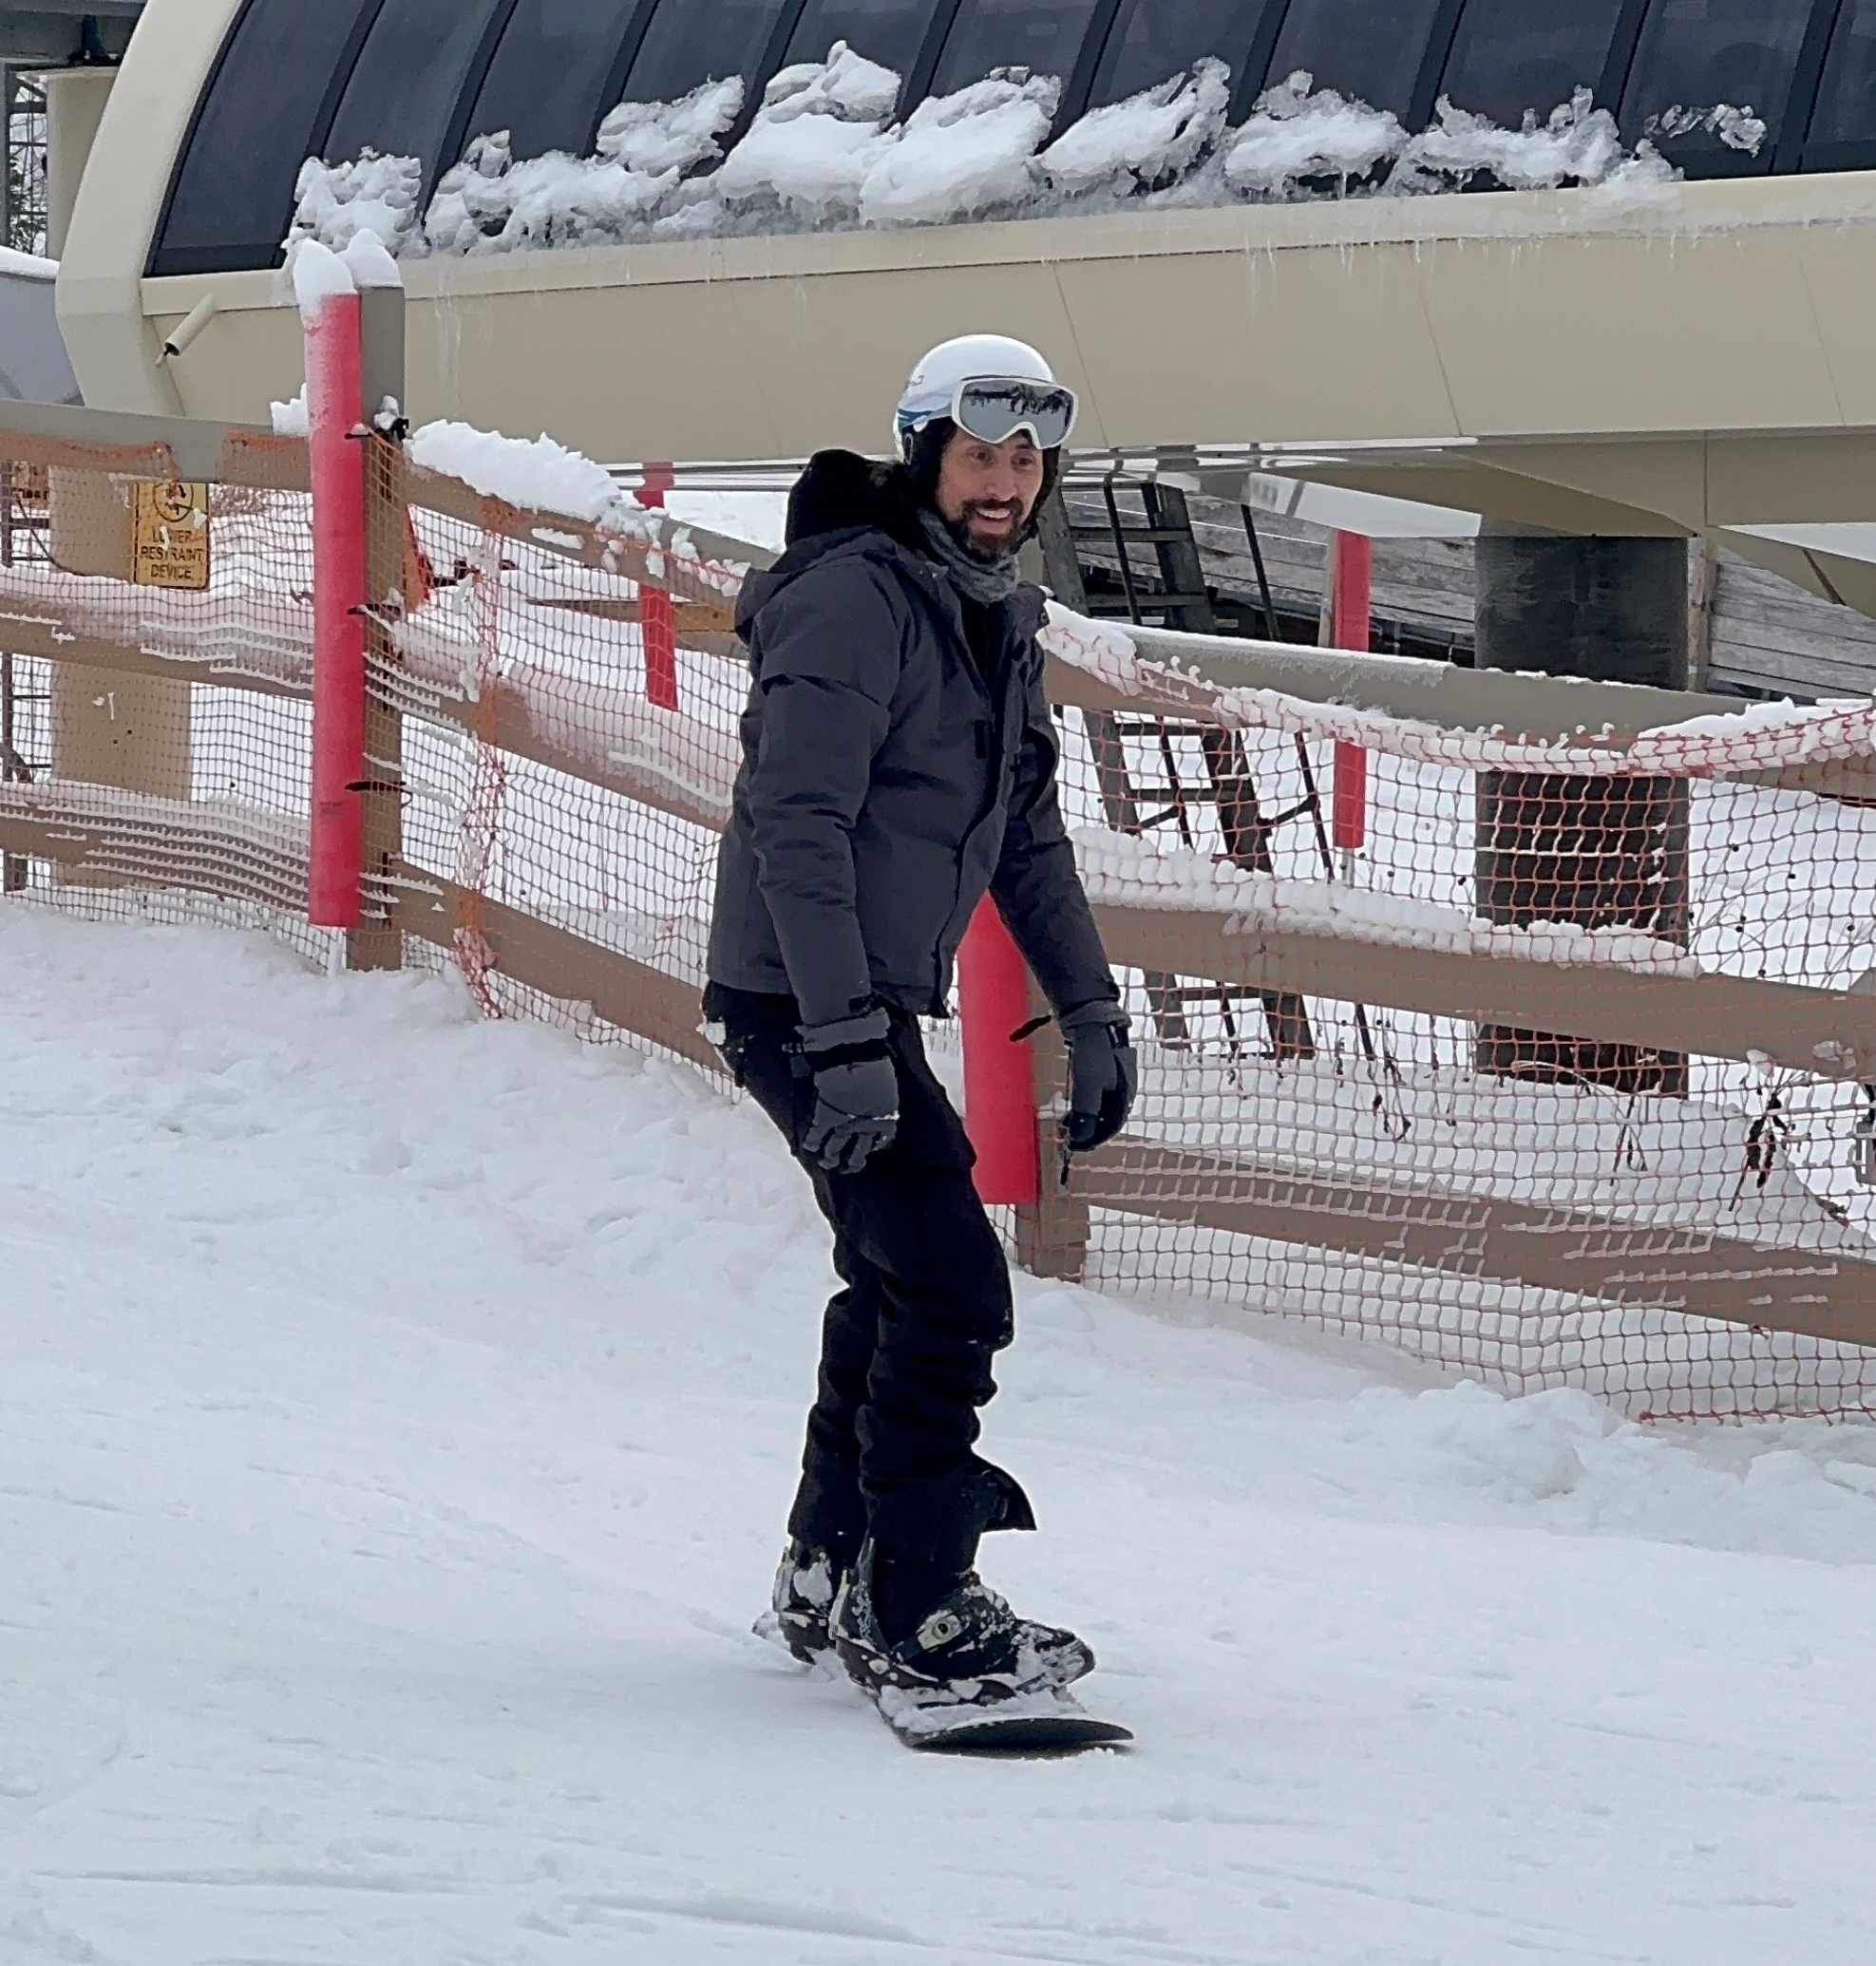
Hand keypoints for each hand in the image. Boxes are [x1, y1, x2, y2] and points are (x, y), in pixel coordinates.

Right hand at [799, 1008, 899, 1174]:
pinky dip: (812, 1143)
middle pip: (858, 1154)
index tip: (867, 1149)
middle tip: (846, 1166)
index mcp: (886, 1118)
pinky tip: (809, 1147)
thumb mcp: (884, 1082)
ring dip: (829, 1159)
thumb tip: (876, 1099)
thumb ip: (881, 1097)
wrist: (855, 1051)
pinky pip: (816, 1138)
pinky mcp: (825, 1118)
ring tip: (826, 1162)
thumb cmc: (872, 1059)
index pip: (880, 1142)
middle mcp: (866, 1127)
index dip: (871, 1148)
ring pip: (835, 1151)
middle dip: (851, 1163)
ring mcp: (844, 1125)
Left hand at [1059, 1000, 1136, 1153]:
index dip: (1091, 1139)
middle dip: (1085, 1130)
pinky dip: (1082, 1105)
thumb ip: (1085, 1113)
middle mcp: (1123, 1091)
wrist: (1094, 1020)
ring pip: (1099, 1108)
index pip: (1110, 1127)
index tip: (1072, 1145)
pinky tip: (1071, 1107)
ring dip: (1082, 1119)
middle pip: (1105, 1119)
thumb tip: (1079, 1138)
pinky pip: (1095, 1096)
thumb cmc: (1093, 1053)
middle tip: (1065, 1136)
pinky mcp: (1104, 1071)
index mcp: (1124, 1097)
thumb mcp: (1088, 1086)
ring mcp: (1114, 1080)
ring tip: (1064, 1123)